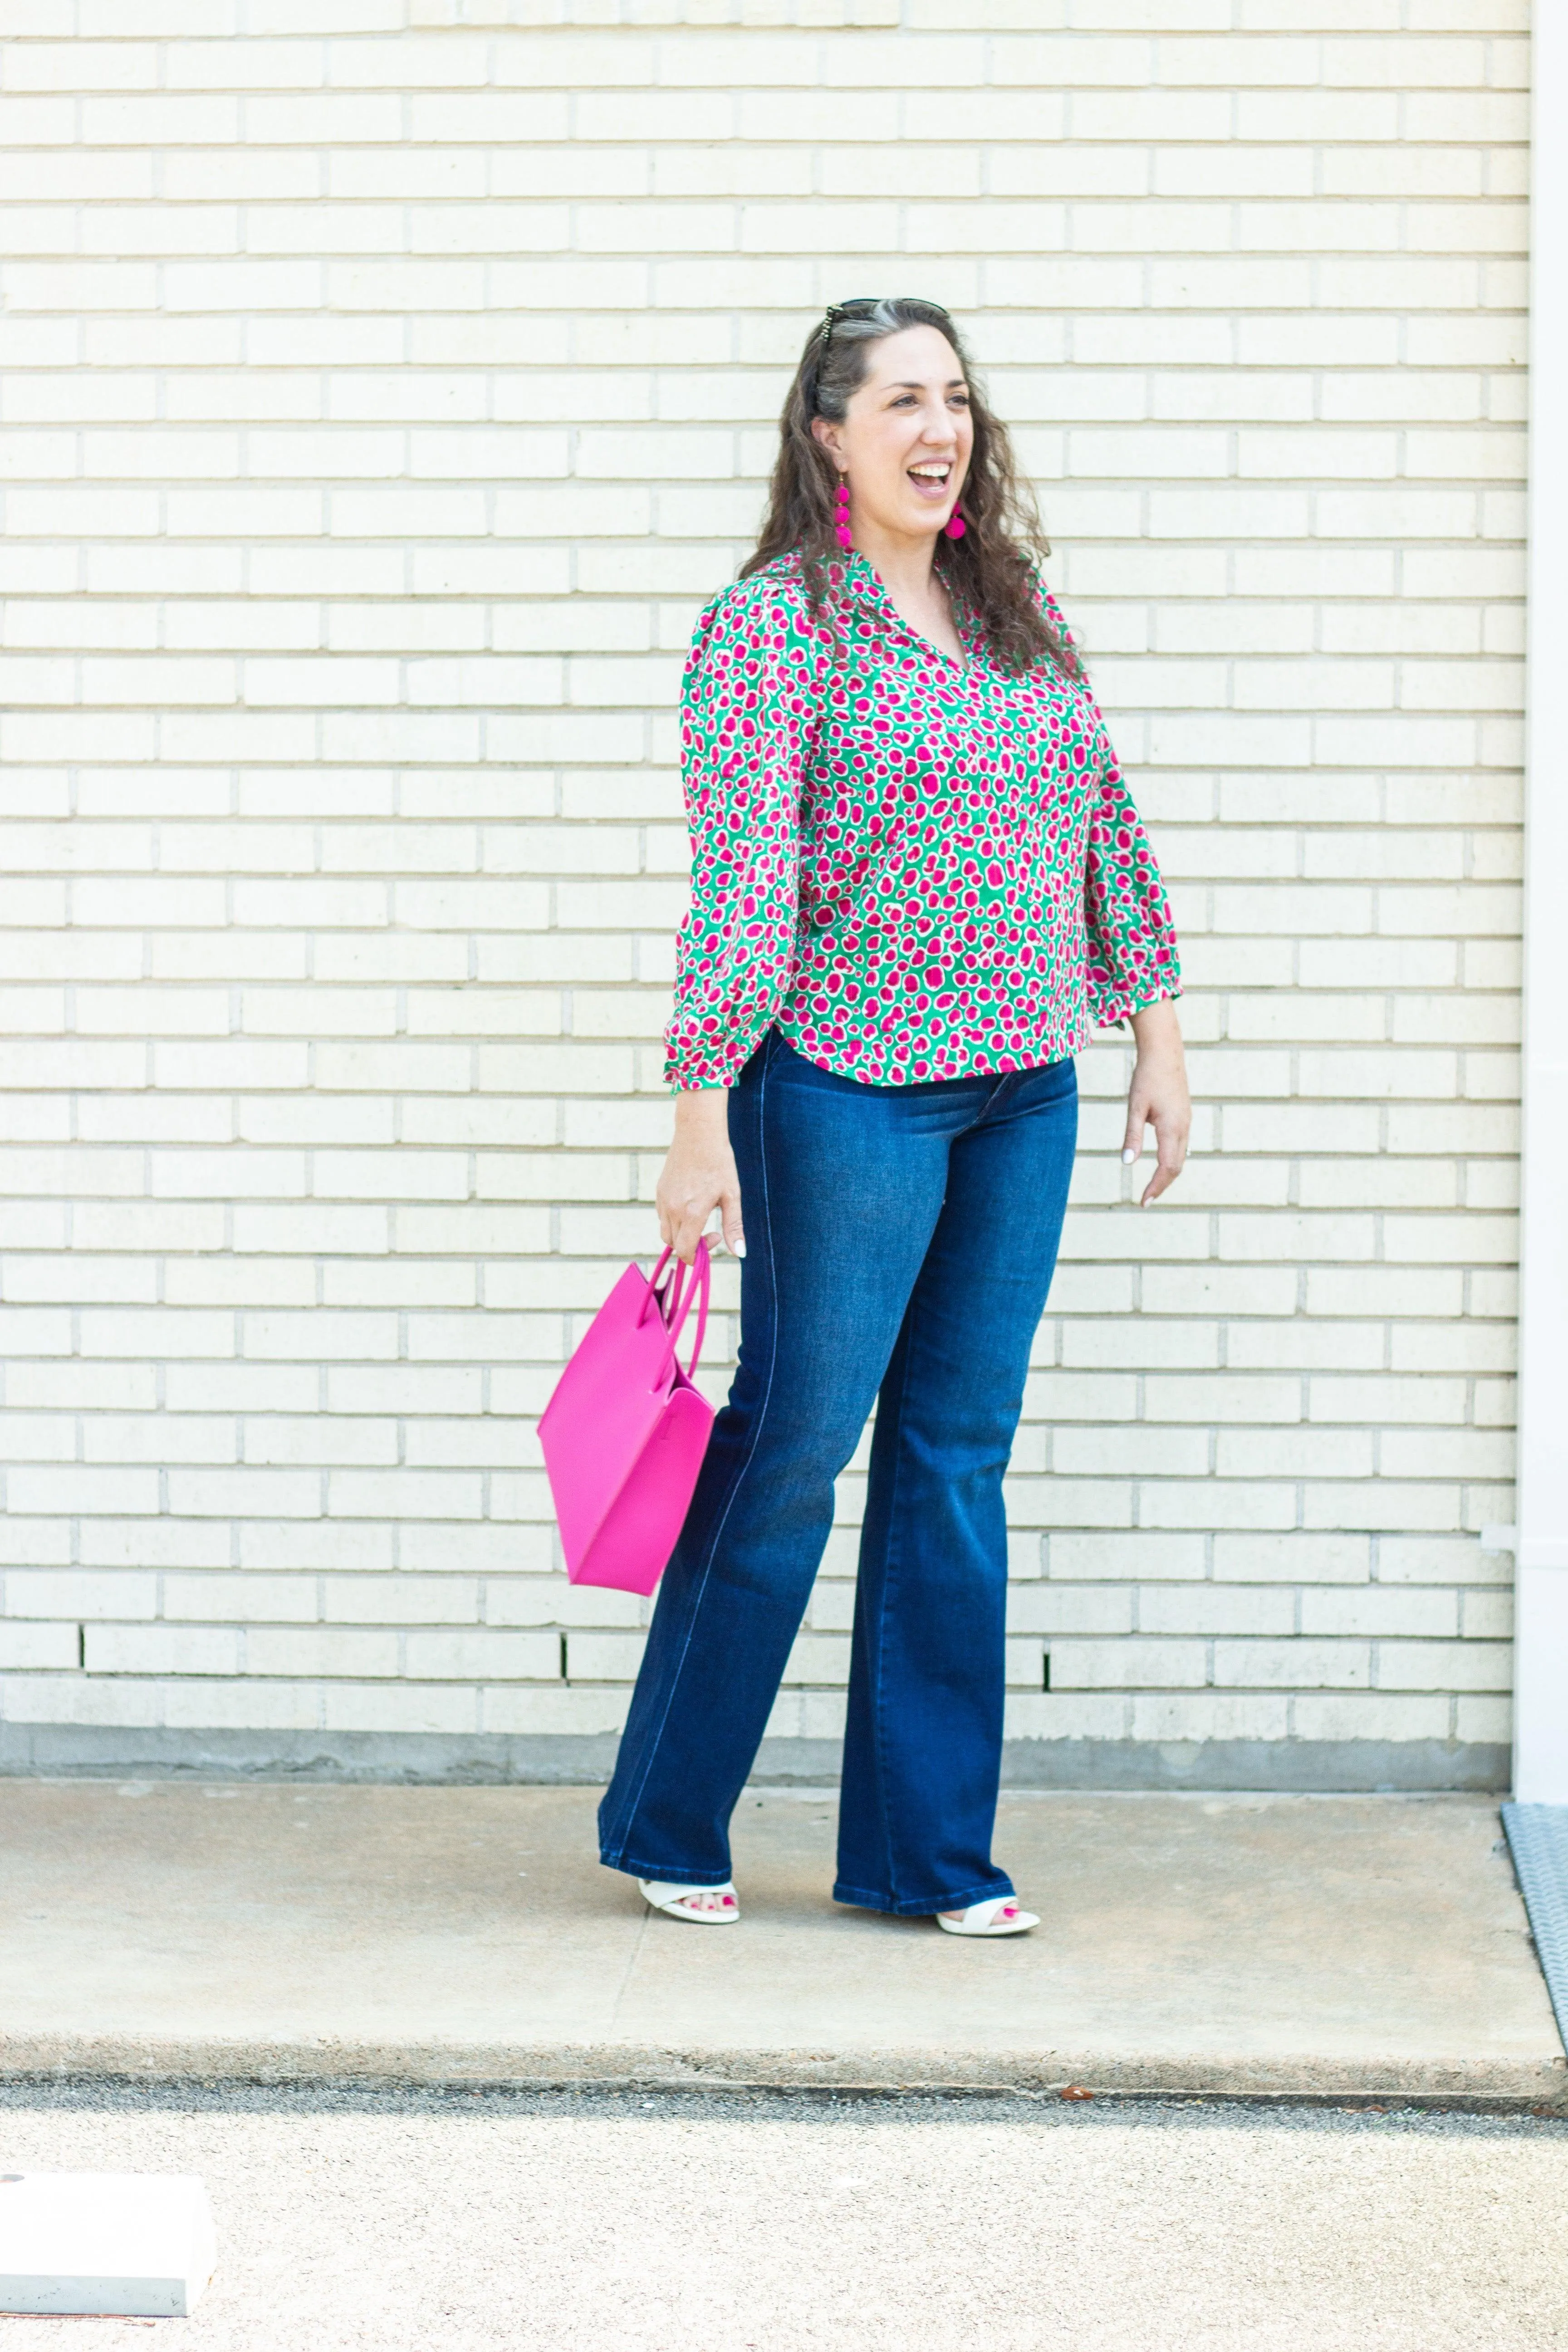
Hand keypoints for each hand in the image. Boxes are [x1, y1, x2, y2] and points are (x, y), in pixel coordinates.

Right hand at [656, 1090, 744, 1265]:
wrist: (698, 1133)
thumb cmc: (720, 1162)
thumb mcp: (731, 1196)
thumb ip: (733, 1227)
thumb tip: (740, 1254)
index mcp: (692, 1212)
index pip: (684, 1250)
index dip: (697, 1256)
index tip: (714, 1240)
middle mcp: (673, 1209)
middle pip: (673, 1245)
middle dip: (691, 1246)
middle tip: (712, 1232)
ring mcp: (663, 1200)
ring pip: (665, 1232)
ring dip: (681, 1234)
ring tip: (700, 1218)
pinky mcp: (659, 1191)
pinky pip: (662, 1216)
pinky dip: (674, 1221)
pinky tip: (690, 1205)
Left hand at [1123, 1001, 1189, 1206]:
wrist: (1165, 1052)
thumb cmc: (1146, 1077)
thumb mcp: (1135, 1107)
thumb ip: (1132, 1136)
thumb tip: (1127, 1164)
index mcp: (1172, 1128)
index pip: (1167, 1167)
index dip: (1156, 1187)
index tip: (1143, 1202)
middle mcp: (1184, 1128)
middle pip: (1176, 1166)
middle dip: (1162, 1185)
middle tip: (1146, 1200)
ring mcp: (1186, 1122)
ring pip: (1180, 1156)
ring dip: (1168, 1174)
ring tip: (1152, 1187)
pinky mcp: (1184, 1116)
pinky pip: (1181, 1145)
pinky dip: (1172, 1160)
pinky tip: (1161, 1164)